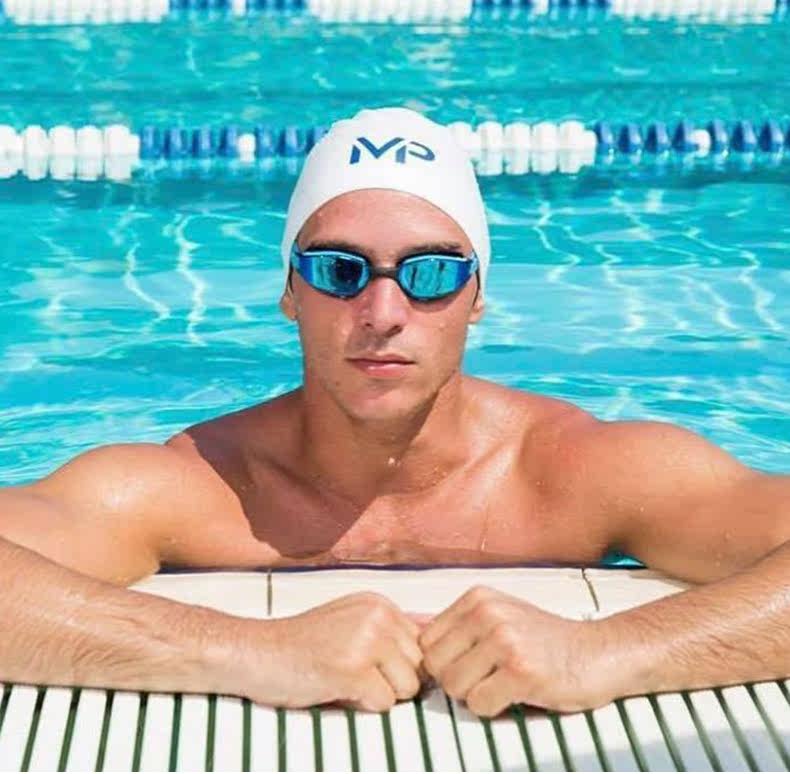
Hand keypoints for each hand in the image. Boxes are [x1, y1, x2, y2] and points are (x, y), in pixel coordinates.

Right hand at [235, 592, 423, 710]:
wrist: (255, 652)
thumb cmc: (300, 644)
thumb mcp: (351, 623)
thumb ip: (388, 633)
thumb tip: (434, 653)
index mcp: (379, 603)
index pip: (422, 645)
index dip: (399, 666)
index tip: (370, 666)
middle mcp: (378, 615)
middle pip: (419, 668)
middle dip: (392, 682)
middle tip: (354, 675)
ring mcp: (366, 641)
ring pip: (406, 689)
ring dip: (378, 695)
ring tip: (345, 680)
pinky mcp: (352, 669)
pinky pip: (384, 704)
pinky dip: (362, 706)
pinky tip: (335, 688)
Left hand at [419, 586, 609, 715]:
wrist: (599, 652)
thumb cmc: (548, 640)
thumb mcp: (499, 616)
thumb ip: (460, 627)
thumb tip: (413, 644)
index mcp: (477, 598)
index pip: (425, 640)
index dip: (441, 662)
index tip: (466, 667)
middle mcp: (487, 612)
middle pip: (435, 665)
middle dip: (455, 681)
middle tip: (485, 680)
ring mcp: (504, 639)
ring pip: (453, 686)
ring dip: (474, 696)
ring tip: (501, 684)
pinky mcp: (521, 670)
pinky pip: (479, 704)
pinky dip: (493, 709)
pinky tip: (515, 694)